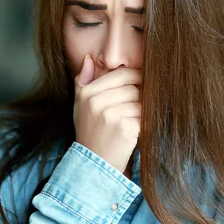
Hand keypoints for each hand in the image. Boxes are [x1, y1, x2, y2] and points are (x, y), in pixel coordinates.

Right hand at [73, 55, 141, 173]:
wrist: (94, 164)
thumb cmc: (90, 132)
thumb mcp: (80, 106)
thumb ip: (83, 81)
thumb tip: (89, 59)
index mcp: (87, 93)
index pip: (120, 74)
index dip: (135, 78)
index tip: (141, 84)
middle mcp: (96, 102)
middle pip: (133, 87)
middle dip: (139, 96)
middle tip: (135, 108)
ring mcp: (110, 114)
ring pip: (140, 101)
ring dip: (142, 111)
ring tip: (132, 121)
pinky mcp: (124, 127)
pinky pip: (143, 116)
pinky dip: (143, 123)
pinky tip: (134, 131)